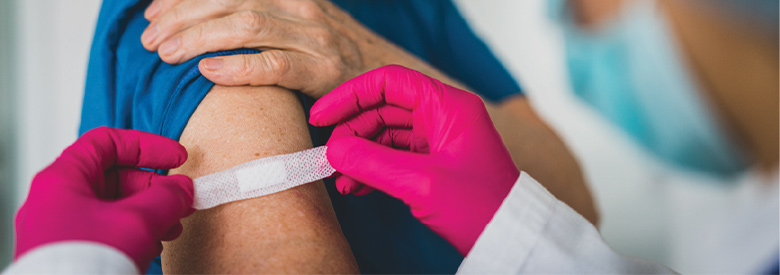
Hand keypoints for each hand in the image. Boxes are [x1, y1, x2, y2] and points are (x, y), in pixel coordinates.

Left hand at [14, 127, 194, 271]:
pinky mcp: (70, 253)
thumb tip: (183, 189)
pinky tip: (152, 246)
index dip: (146, 146)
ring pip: (112, 207)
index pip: (107, 142)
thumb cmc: (83, 263)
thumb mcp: (137, 221)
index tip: (176, 157)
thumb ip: (166, 197)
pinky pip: (106, 232)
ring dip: (149, 212)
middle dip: (154, 187)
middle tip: (180, 198)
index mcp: (62, 180)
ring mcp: (61, 229)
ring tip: (171, 226)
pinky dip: (134, 233)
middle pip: (113, 177)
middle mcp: (57, 201)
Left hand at [141, 0, 405, 97]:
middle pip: (231, 1)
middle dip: (182, 17)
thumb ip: (259, 12)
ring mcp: (315, 37)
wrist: (385, 76)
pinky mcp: (324, 71)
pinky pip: (275, 65)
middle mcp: (302, 6)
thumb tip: (204, 16)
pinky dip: (238, 67)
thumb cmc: (330, 53)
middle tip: (149, 38)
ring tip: (165, 54)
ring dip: (198, 39)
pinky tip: (207, 71)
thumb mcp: (296, 20)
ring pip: (247, 27)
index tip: (152, 11)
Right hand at [309, 65, 519, 254]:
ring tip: (339, 178)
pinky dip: (372, 169)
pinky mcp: (433, 164)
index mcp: (448, 106)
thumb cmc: (481, 207)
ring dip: (359, 154)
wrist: (510, 239)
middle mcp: (442, 117)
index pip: (389, 83)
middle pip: (383, 108)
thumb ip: (373, 163)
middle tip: (329, 155)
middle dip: (352, 131)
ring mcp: (438, 140)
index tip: (321, 114)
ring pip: (385, 135)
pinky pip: (393, 157)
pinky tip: (355, 186)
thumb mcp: (422, 183)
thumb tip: (334, 150)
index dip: (351, 95)